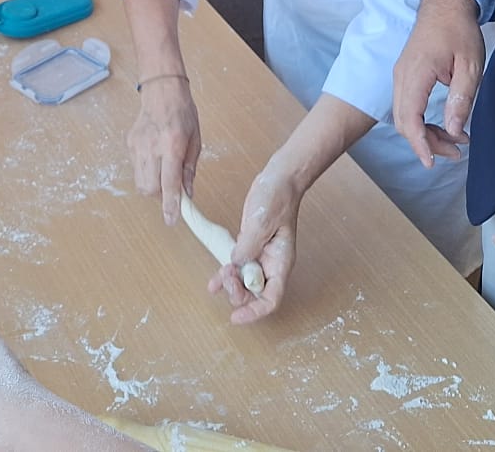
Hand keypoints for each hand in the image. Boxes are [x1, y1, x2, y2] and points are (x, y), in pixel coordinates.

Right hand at [128, 76, 201, 226]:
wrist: (161, 90)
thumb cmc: (183, 113)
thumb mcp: (196, 141)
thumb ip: (190, 169)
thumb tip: (187, 195)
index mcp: (173, 144)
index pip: (169, 183)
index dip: (170, 205)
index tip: (171, 220)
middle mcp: (152, 147)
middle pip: (150, 188)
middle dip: (160, 197)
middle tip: (171, 191)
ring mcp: (138, 146)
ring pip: (140, 182)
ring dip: (153, 187)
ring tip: (163, 173)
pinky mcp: (130, 144)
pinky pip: (136, 169)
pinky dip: (146, 173)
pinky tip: (155, 159)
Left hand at [213, 165, 303, 324]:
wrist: (279, 178)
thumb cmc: (277, 197)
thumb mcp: (261, 222)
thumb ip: (248, 247)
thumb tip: (236, 266)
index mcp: (281, 262)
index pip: (271, 298)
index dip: (254, 312)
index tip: (236, 316)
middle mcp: (271, 264)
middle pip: (256, 295)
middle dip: (238, 294)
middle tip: (225, 279)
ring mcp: (261, 256)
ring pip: (244, 283)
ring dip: (230, 285)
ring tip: (217, 280)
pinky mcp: (250, 246)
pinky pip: (237, 267)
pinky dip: (226, 274)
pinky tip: (214, 282)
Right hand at [392, 0, 486, 167]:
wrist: (445, 3)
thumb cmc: (459, 31)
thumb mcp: (470, 65)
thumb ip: (460, 98)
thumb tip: (453, 130)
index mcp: (416, 73)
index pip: (409, 118)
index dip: (419, 144)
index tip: (431, 163)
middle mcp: (402, 76)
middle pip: (403, 121)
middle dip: (426, 143)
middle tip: (456, 152)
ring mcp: (401, 75)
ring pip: (403, 116)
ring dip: (425, 133)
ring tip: (455, 141)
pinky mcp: (405, 75)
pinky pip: (406, 106)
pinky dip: (421, 121)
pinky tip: (443, 125)